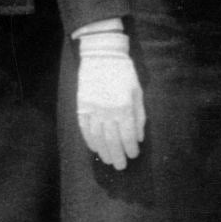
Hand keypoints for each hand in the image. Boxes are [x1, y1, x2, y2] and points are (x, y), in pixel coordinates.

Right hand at [73, 25, 145, 171]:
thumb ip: (139, 116)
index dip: (131, 148)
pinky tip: (95, 148)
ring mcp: (92, 109)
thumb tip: (138, 137)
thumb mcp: (138, 92)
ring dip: (103, 151)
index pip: (127, 135)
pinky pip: (84, 128)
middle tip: (121, 166)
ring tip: (108, 160)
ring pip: (97, 137)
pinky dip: (89, 140)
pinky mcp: (81, 106)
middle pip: (112, 140)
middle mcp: (107, 111)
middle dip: (117, 155)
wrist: (101, 55)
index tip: (133, 156)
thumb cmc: (124, 73)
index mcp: (124, 107)